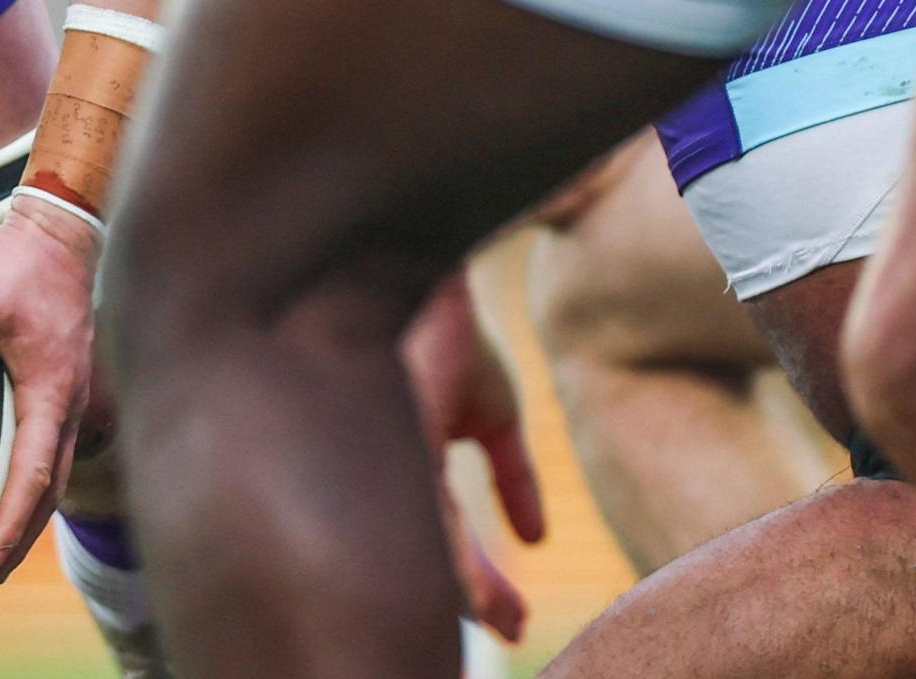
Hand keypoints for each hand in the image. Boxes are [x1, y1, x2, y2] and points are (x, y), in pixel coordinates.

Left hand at [0, 200, 97, 581]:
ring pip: (52, 467)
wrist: (63, 234)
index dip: (13, 520)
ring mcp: (67, 394)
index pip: (35, 473)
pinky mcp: (59, 381)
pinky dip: (28, 470)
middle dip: (24, 532)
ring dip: (29, 507)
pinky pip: (46, 440)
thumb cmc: (26, 266)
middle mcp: (67, 403)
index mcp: (52, 393)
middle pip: (49, 486)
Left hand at [403, 272, 545, 641]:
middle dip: (469, 604)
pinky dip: (455, 569)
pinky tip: (484, 598)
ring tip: (510, 623)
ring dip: (467, 596)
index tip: (514, 622)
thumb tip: (539, 540)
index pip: (438, 543)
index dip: (476, 585)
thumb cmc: (456, 335)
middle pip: (421, 559)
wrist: (441, 283)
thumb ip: (512, 476)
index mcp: (397, 471)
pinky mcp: (390, 453)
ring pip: (419, 554)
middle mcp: (376, 476)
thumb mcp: (493, 413)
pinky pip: (423, 527)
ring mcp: (377, 467)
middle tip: (513, 631)